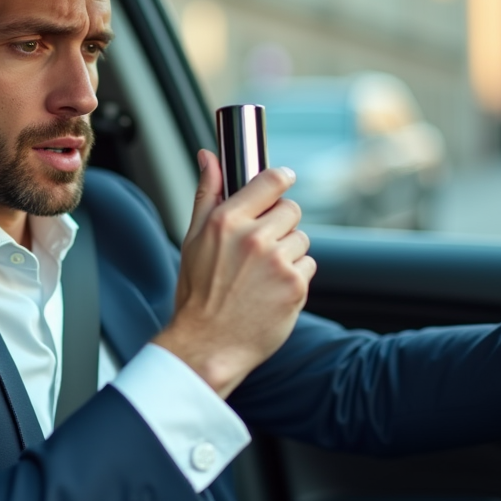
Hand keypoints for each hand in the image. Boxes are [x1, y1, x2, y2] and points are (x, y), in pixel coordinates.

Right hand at [153, 150, 315, 398]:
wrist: (208, 344)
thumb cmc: (197, 294)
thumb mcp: (193, 239)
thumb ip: (207, 193)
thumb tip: (208, 156)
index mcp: (226, 221)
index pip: (270, 181)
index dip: (281, 179)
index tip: (284, 181)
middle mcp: (254, 238)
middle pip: (291, 210)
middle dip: (280, 224)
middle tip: (261, 246)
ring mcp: (277, 262)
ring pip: (301, 240)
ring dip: (289, 252)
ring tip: (262, 274)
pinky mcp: (295, 286)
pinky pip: (307, 266)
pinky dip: (294, 277)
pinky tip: (270, 290)